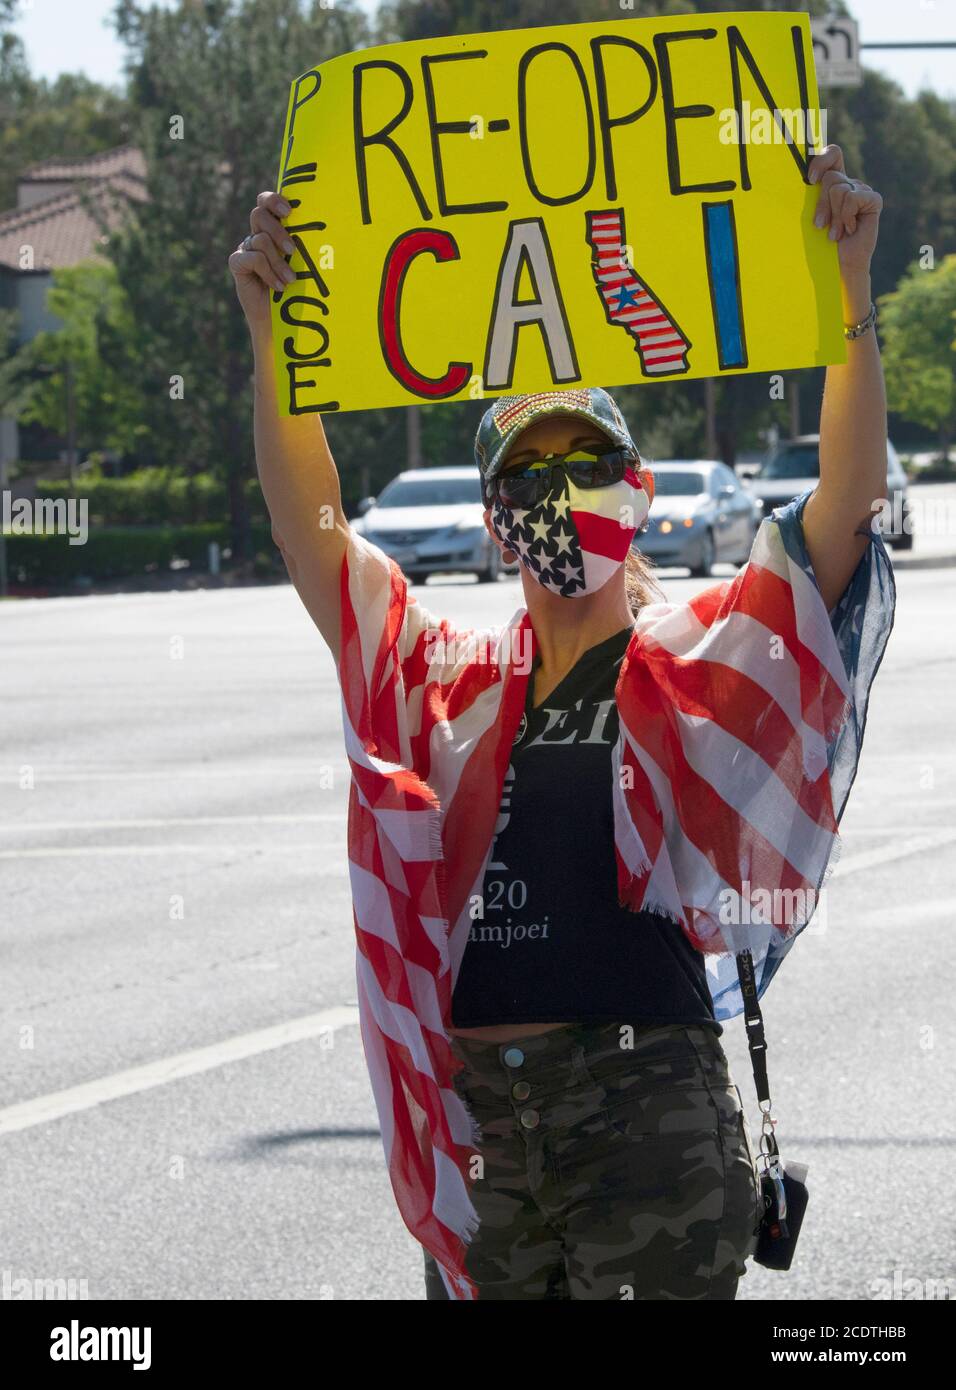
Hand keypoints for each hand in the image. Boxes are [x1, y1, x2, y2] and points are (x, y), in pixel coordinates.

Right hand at [228, 191, 296, 328]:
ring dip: (278, 261)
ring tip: (290, 280)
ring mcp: (246, 249)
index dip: (273, 200)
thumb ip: (303, 244)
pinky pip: (252, 258)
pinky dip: (268, 272)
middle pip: (259, 214)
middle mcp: (257, 235)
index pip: (265, 202)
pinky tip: (278, 286)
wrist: (281, 320)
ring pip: (259, 240)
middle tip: (292, 250)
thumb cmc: (299, 290)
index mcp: (273, 229)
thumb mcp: (303, 263)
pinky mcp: (238, 264)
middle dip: (277, 230)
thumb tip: (322, 229)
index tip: (289, 211)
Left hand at [809, 144, 881, 279]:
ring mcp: (861, 190)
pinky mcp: (873, 200)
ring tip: (836, 232)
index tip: (811, 179)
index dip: (822, 160)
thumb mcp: (810, 216)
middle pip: (831, 176)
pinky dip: (846, 216)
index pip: (832, 154)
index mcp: (833, 182)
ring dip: (834, 216)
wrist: (839, 265)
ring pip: (839, 189)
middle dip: (822, 204)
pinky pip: (852, 197)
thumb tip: (796, 179)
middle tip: (821, 225)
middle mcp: (848, 183)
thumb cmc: (820, 243)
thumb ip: (808, 196)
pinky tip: (850, 229)